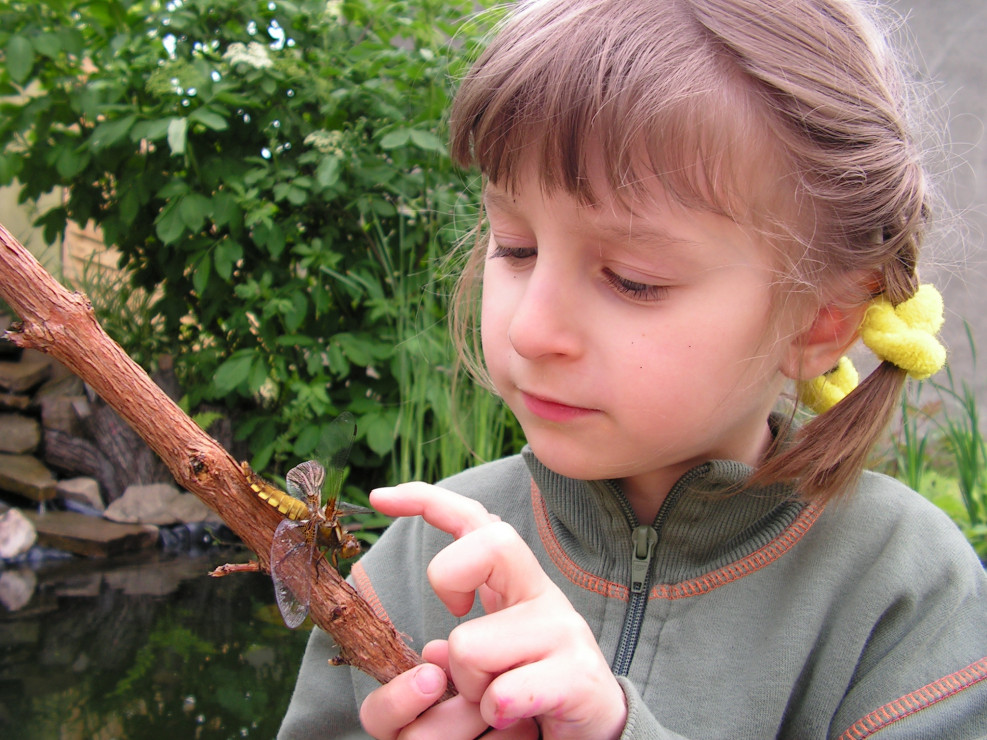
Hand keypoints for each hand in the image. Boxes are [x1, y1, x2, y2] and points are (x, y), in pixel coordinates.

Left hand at [362, 482, 626, 739]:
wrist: (598, 739)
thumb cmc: (526, 701)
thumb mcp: (483, 667)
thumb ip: (456, 652)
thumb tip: (432, 658)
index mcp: (515, 585)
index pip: (474, 521)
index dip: (427, 499)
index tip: (379, 498)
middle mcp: (543, 595)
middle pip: (489, 543)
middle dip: (450, 581)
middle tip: (460, 630)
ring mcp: (565, 631)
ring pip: (467, 645)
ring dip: (468, 690)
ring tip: (496, 706)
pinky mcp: (578, 676)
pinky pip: (501, 694)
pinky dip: (495, 715)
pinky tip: (514, 718)